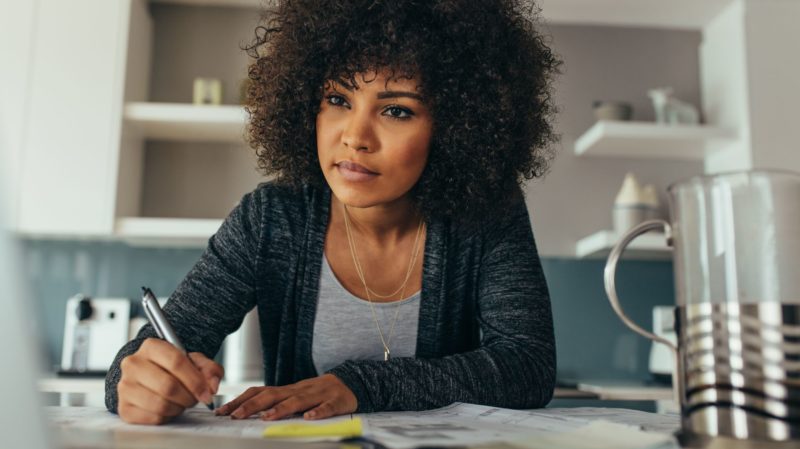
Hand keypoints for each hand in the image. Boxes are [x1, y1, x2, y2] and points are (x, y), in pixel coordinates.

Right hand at [117, 338, 222, 424]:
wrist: (148, 377)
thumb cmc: (172, 368)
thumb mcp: (194, 362)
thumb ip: (209, 369)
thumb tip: (212, 386)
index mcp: (151, 346)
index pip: (176, 362)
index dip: (196, 381)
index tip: (207, 393)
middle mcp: (133, 363)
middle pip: (168, 386)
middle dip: (188, 397)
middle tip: (194, 399)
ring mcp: (125, 386)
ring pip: (160, 404)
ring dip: (178, 407)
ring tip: (181, 402)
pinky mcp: (123, 407)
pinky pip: (152, 418)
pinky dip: (167, 417)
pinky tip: (168, 408)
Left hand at [216, 374, 356, 420]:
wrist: (347, 384)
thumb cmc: (315, 394)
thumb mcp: (292, 396)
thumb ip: (273, 402)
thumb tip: (244, 411)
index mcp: (286, 390)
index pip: (259, 392)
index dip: (240, 401)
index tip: (222, 412)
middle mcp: (298, 390)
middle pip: (273, 395)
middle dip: (253, 405)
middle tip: (236, 416)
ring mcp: (317, 395)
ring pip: (298, 401)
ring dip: (282, 409)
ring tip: (267, 417)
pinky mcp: (335, 402)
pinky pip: (326, 407)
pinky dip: (318, 412)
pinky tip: (310, 418)